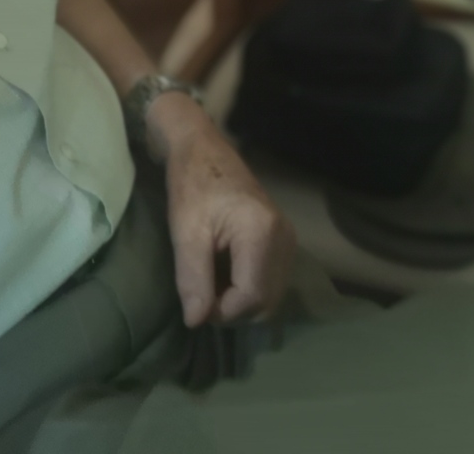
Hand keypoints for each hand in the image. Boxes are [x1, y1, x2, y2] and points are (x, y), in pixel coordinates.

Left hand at [146, 92, 295, 326]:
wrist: (202, 150)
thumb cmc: (192, 185)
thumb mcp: (186, 232)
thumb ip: (193, 278)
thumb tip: (196, 322)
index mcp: (263, 233)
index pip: (251, 298)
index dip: (222, 312)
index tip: (195, 302)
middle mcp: (285, 238)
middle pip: (266, 302)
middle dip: (233, 310)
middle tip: (201, 294)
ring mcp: (288, 240)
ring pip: (270, 296)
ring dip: (240, 302)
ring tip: (211, 282)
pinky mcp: (284, 240)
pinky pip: (270, 282)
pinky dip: (248, 288)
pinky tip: (225, 273)